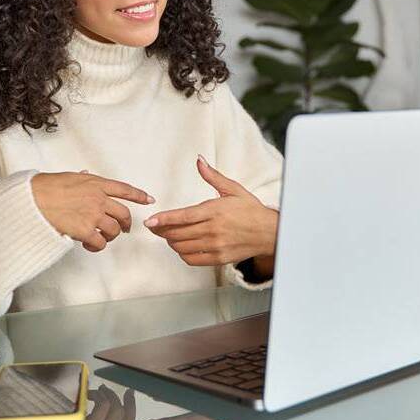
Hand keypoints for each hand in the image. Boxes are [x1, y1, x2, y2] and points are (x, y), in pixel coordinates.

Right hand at [31, 171, 153, 251]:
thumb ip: (82, 178)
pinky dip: (97, 246)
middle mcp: (99, 198)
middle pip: (124, 213)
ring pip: (114, 230)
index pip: (124, 189)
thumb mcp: (68, 176)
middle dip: (126, 224)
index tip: (149, 200)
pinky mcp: (85, 230)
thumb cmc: (46, 187)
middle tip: (123, 230)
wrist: (33, 199)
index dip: (139, 195)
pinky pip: (100, 242)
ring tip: (100, 239)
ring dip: (110, 237)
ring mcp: (93, 214)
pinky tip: (89, 245)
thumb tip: (86, 175)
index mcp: (96, 183)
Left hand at [144, 155, 277, 267]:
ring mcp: (216, 246)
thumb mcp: (233, 189)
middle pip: (178, 233)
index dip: (164, 219)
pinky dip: (182, 253)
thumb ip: (213, 176)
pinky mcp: (218, 258)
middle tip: (155, 227)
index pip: (183, 216)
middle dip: (162, 230)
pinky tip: (182, 246)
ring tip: (169, 234)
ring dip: (171, 241)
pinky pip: (192, 259)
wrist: (269, 232)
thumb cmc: (250, 210)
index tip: (150, 221)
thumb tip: (199, 160)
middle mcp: (214, 230)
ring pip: (182, 247)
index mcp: (215, 210)